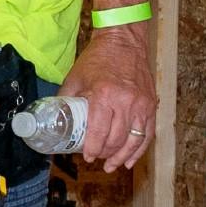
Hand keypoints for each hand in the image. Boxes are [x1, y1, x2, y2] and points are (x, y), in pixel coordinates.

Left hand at [62, 28, 156, 171]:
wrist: (124, 41)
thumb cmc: (98, 58)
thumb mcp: (75, 77)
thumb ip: (66, 99)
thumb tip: (54, 118)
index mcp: (104, 95)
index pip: (98, 131)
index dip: (92, 148)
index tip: (87, 157)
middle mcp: (125, 102)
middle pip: (116, 139)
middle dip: (105, 154)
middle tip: (96, 159)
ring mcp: (141, 105)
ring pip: (134, 140)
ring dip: (122, 157)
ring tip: (111, 166)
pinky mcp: (151, 105)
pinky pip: (147, 133)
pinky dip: (139, 150)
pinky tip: (129, 160)